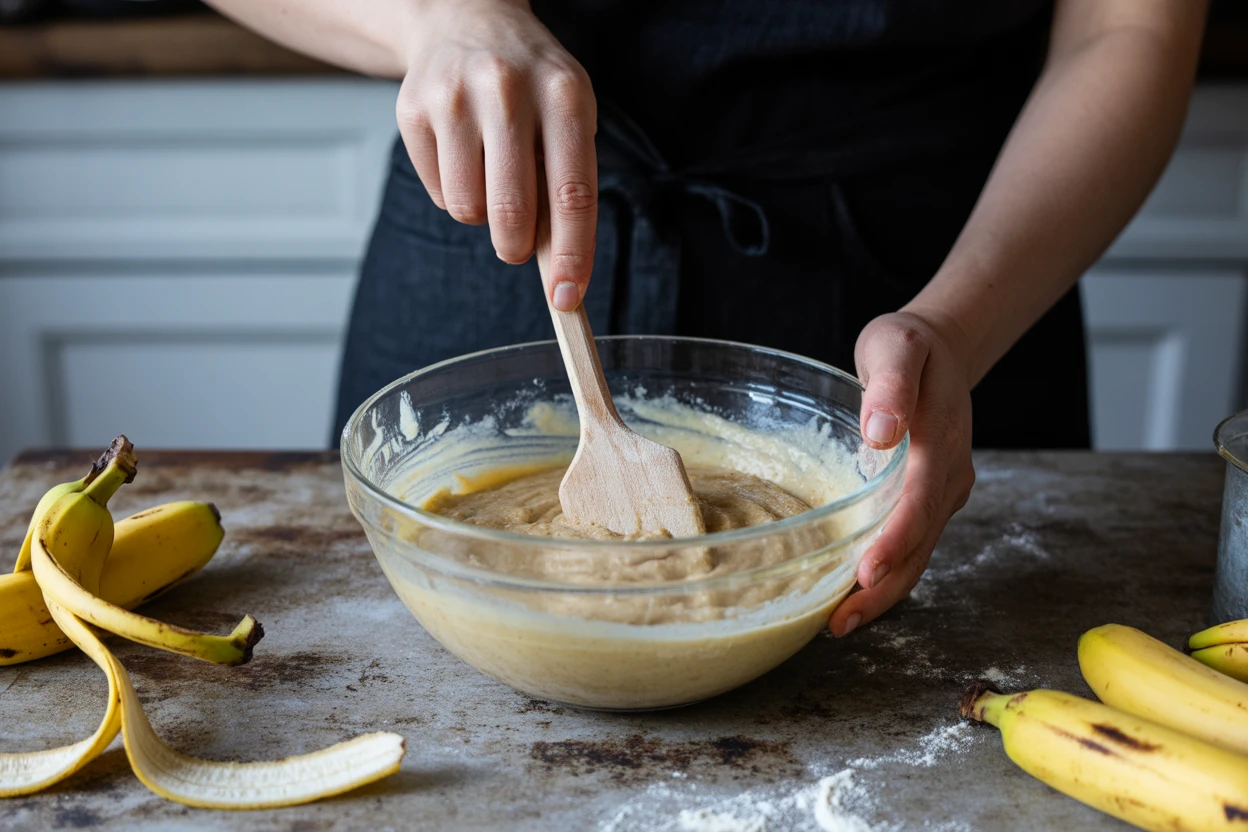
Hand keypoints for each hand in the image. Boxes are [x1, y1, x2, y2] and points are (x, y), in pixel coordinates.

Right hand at [396, 0, 596, 309]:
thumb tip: (560, 270)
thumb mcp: (568, 116)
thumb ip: (567, 185)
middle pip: (512, 210)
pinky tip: (462, 155)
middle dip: (516, 247)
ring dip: (482, 215)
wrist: (465, 18)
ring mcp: (454, 97)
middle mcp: (508, 89)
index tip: (568, 297)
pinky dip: (454, 192)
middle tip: (516, 246)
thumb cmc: (531, 84)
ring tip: (490, 176)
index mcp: (563, 93)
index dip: (571, 254)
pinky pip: (438, 193)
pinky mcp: (413, 109)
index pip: (572, 192)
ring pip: (468, 209)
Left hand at [829, 310, 975, 636]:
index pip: (919, 503)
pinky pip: (911, 543)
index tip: (865, 573)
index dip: (894, 542)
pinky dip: (887, 573)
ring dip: (883, 592)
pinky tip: (852, 594)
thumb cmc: (909, 346)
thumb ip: (891, 384)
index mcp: (942, 443)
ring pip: (917, 553)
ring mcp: (942, 492)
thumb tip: (882, 430)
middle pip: (919, 544)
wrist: (939, 348)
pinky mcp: (929, 499)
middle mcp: (948, 477)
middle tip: (839, 623)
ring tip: (839, 624)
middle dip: (882, 589)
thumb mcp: (897, 346)